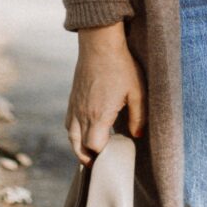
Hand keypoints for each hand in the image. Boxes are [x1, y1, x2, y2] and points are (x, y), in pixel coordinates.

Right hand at [66, 23, 144, 164]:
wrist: (99, 43)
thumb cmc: (121, 66)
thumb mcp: (137, 92)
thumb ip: (138, 117)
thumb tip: (137, 135)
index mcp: (99, 115)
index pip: (94, 146)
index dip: (102, 155)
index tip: (113, 157)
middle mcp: (83, 113)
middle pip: (79, 146)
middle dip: (88, 157)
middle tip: (99, 163)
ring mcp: (75, 106)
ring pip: (70, 136)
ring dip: (78, 147)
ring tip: (89, 153)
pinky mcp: (72, 98)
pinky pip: (68, 123)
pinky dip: (73, 133)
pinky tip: (83, 132)